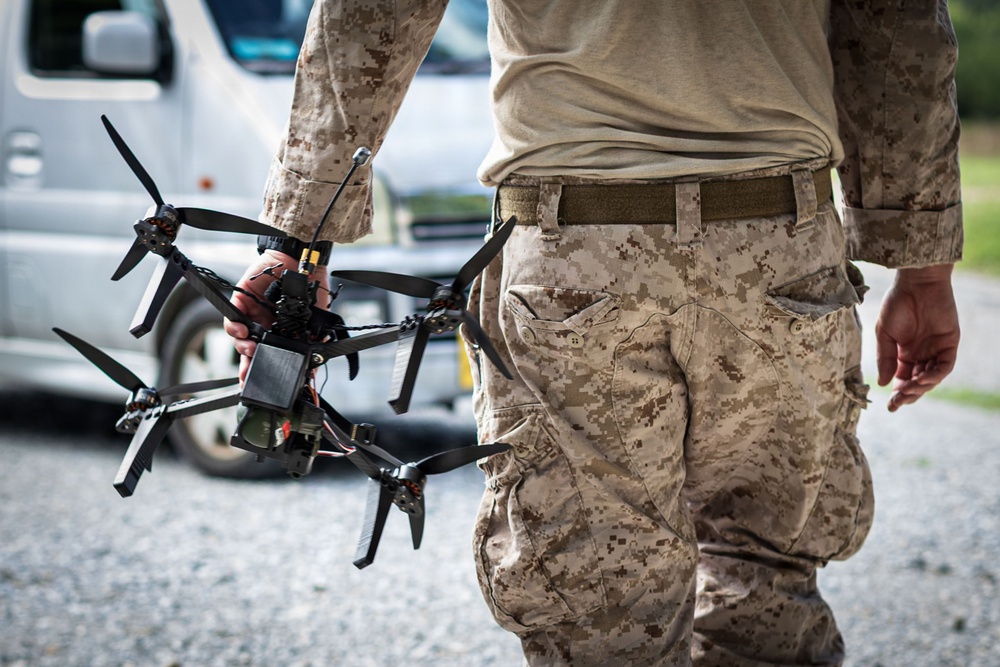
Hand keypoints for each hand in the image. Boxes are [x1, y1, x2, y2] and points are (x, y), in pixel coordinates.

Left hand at [223, 250, 326, 380]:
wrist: (305, 261)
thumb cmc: (312, 288)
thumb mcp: (316, 321)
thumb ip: (312, 344)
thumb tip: (314, 369)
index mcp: (281, 332)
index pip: (268, 354)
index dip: (262, 368)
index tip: (260, 382)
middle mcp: (265, 324)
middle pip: (249, 350)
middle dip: (247, 365)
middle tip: (248, 375)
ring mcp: (252, 313)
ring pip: (239, 337)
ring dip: (242, 346)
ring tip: (250, 349)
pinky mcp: (241, 300)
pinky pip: (230, 317)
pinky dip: (233, 326)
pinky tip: (241, 330)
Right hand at [875, 263, 959, 411]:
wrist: (916, 284)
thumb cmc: (896, 304)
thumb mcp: (884, 334)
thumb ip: (884, 358)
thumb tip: (882, 383)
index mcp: (905, 353)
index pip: (903, 379)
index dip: (897, 393)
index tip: (889, 406)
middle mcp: (922, 354)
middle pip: (918, 382)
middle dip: (908, 394)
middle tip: (898, 402)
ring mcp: (937, 349)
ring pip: (932, 377)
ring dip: (921, 387)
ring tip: (907, 391)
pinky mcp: (950, 343)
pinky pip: (945, 366)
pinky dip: (934, 375)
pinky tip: (921, 379)